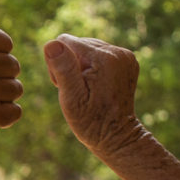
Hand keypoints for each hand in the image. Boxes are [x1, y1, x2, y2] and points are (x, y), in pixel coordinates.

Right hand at [40, 35, 145, 162]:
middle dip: (70, 65)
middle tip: (77, 91)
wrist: (117, 137)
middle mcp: (118, 52)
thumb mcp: (72, 98)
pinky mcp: (127, 60)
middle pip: (77, 44)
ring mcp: (125, 55)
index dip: (58, 64)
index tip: (66, 86)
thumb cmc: (91, 121)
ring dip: (80, 67)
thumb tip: (52, 43)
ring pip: (87, 48)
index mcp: (104, 58)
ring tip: (86, 91)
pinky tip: (94, 87)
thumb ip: (63, 68)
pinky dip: (92, 68)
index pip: (65, 42)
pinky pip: (98, 54)